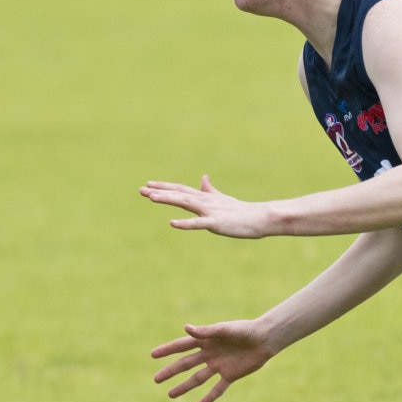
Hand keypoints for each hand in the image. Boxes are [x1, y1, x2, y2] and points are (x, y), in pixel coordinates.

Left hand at [140, 175, 267, 237]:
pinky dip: (185, 223)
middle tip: (141, 189)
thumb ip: (210, 191)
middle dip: (160, 191)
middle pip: (179, 194)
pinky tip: (172, 223)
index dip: (164, 187)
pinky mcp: (216, 223)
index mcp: (205, 198)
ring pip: (185, 203)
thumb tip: (203, 178)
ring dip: (168, 199)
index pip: (181, 190)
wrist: (261, 218)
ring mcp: (210, 212)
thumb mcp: (222, 199)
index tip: (148, 185)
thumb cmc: (241, 211)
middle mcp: (205, 202)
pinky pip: (198, 223)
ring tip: (151, 198)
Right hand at [150, 320, 274, 401]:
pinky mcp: (230, 375)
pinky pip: (218, 388)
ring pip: (197, 378)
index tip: (152, 355)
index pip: (181, 346)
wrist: (266, 339)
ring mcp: (218, 366)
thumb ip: (206, 331)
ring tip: (170, 395)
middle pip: (185, 364)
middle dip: (170, 372)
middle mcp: (208, 354)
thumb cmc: (245, 330)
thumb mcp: (225, 330)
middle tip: (155, 379)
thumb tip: (186, 328)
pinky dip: (209, 397)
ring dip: (184, 386)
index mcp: (205, 340)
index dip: (167, 350)